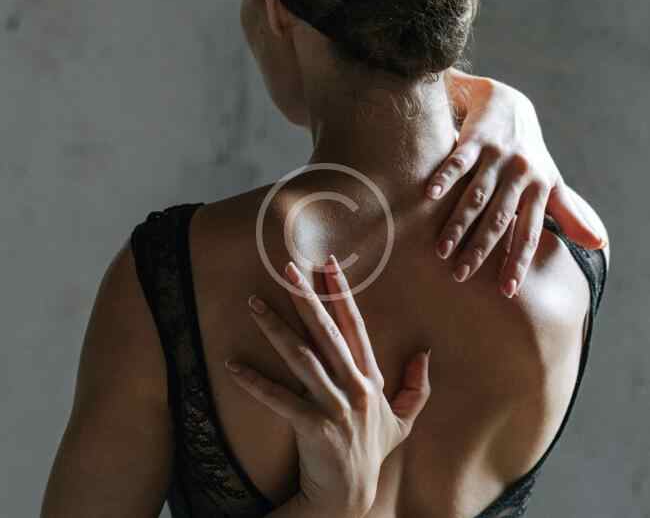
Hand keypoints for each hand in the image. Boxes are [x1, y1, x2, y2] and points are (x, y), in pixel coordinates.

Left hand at [225, 255, 430, 517]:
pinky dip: (255, 382)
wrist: (351, 497)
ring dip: (276, 328)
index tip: (329, 266)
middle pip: (327, 333)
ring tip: (253, 304)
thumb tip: (425, 354)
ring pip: (302, 358)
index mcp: (370, 379)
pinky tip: (233, 364)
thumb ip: (416, 388)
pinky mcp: (314, 428)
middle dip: (307, 297)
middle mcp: (354, 387)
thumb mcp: (403, 421)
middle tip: (287, 269)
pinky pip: (280, 399)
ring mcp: (335, 408)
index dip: (342, 295)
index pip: (354, 327)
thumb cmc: (372, 452)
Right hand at [429, 70, 607, 297]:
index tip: (507, 291)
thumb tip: (600, 244)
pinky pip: (459, 161)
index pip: (529, 233)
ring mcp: (497, 156)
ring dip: (458, 223)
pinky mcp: (475, 140)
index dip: (518, 262)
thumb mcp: (552, 180)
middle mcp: (520, 174)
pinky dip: (444, 177)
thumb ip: (569, 214)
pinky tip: (429, 195)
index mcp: (539, 188)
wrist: (509, 103)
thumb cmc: (529, 152)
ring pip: (476, 196)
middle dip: (481, 249)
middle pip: (499, 219)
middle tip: (461, 275)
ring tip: (442, 250)